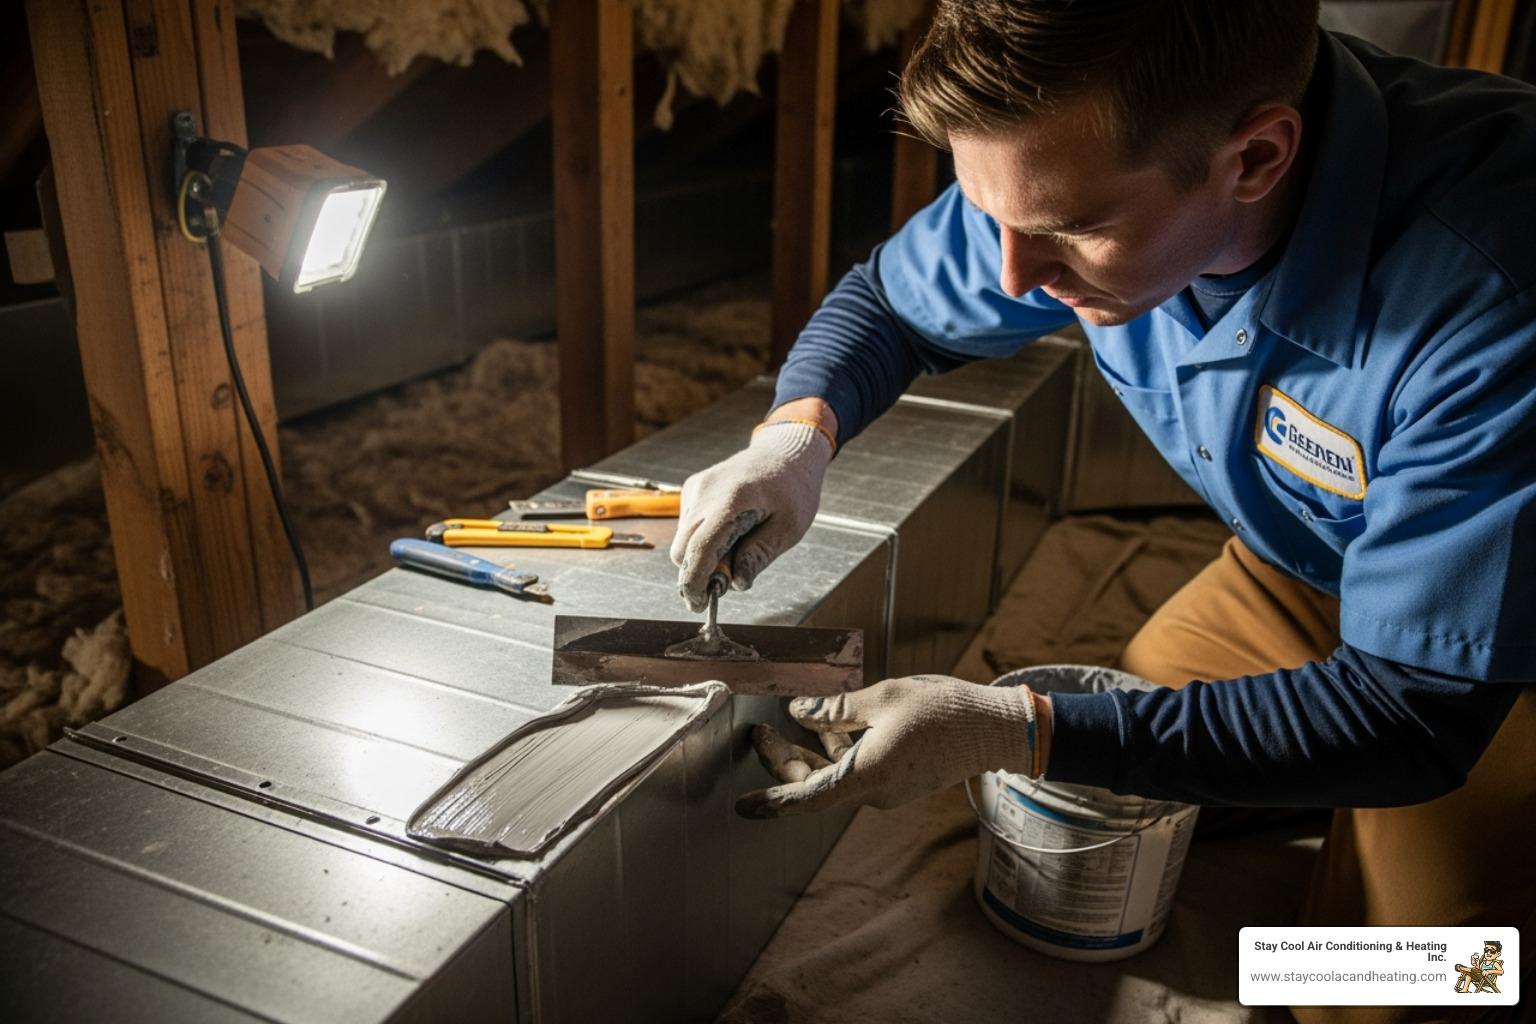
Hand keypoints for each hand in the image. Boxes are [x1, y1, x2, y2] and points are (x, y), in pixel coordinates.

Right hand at [670, 418, 833, 611]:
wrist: (785, 452)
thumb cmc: (792, 489)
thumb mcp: (789, 528)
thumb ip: (760, 555)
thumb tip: (736, 582)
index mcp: (731, 500)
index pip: (699, 549)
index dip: (694, 582)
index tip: (699, 603)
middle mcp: (705, 491)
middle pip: (682, 549)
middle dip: (699, 572)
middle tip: (730, 579)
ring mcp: (696, 488)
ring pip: (683, 540)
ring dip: (702, 556)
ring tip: (738, 548)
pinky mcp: (693, 488)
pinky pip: (688, 526)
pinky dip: (702, 539)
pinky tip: (730, 531)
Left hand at [736, 675, 1037, 817]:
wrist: (993, 728)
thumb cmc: (942, 711)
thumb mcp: (881, 698)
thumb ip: (835, 708)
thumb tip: (798, 712)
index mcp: (867, 776)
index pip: (807, 797)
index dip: (772, 801)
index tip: (744, 806)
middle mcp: (875, 791)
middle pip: (815, 783)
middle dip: (783, 759)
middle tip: (759, 732)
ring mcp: (888, 788)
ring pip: (835, 775)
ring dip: (809, 752)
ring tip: (788, 721)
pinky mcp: (899, 780)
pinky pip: (857, 769)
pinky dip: (837, 750)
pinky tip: (829, 724)